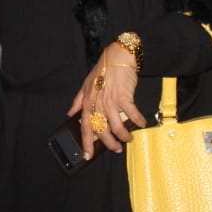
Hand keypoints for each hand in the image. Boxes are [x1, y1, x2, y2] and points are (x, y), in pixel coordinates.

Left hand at [68, 42, 147, 158]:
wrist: (118, 56)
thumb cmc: (103, 70)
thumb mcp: (86, 84)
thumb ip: (78, 100)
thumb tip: (70, 114)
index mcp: (87, 101)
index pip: (85, 126)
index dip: (86, 142)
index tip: (87, 156)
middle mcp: (97, 103)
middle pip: (101, 130)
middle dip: (109, 143)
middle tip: (116, 149)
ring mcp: (110, 100)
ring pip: (116, 126)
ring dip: (124, 135)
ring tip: (129, 139)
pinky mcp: (123, 97)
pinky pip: (131, 114)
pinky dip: (137, 121)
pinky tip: (141, 123)